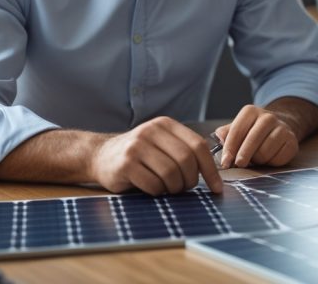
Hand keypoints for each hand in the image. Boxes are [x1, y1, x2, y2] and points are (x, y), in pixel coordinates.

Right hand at [91, 116, 222, 195]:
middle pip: (186, 160)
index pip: (198, 145)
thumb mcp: (162, 143)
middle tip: (186, 188)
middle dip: (191, 180)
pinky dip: (158, 192)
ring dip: (174, 188)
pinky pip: (153, 184)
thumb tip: (214, 173)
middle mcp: (152, 131)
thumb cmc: (139, 154)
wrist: (100, 155)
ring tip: (169, 189)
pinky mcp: (125, 164)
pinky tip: (153, 189)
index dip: (210, 169)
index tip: (217, 188)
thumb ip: (183, 150)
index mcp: (166, 124)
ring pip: (171, 174)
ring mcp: (137, 146)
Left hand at [215, 105, 298, 167]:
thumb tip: (218, 137)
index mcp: (251, 112)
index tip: (225, 162)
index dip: (229, 148)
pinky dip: (271, 162)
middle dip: (243, 155)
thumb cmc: (253, 132)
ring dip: (258, 160)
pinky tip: (269, 158)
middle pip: (252, 140)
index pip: (237, 130)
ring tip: (256, 158)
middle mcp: (268, 116)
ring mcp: (282, 127)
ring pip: (264, 151)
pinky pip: (278, 158)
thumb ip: (226, 133)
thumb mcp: (238, 129)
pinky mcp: (292, 141)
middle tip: (239, 164)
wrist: (279, 129)